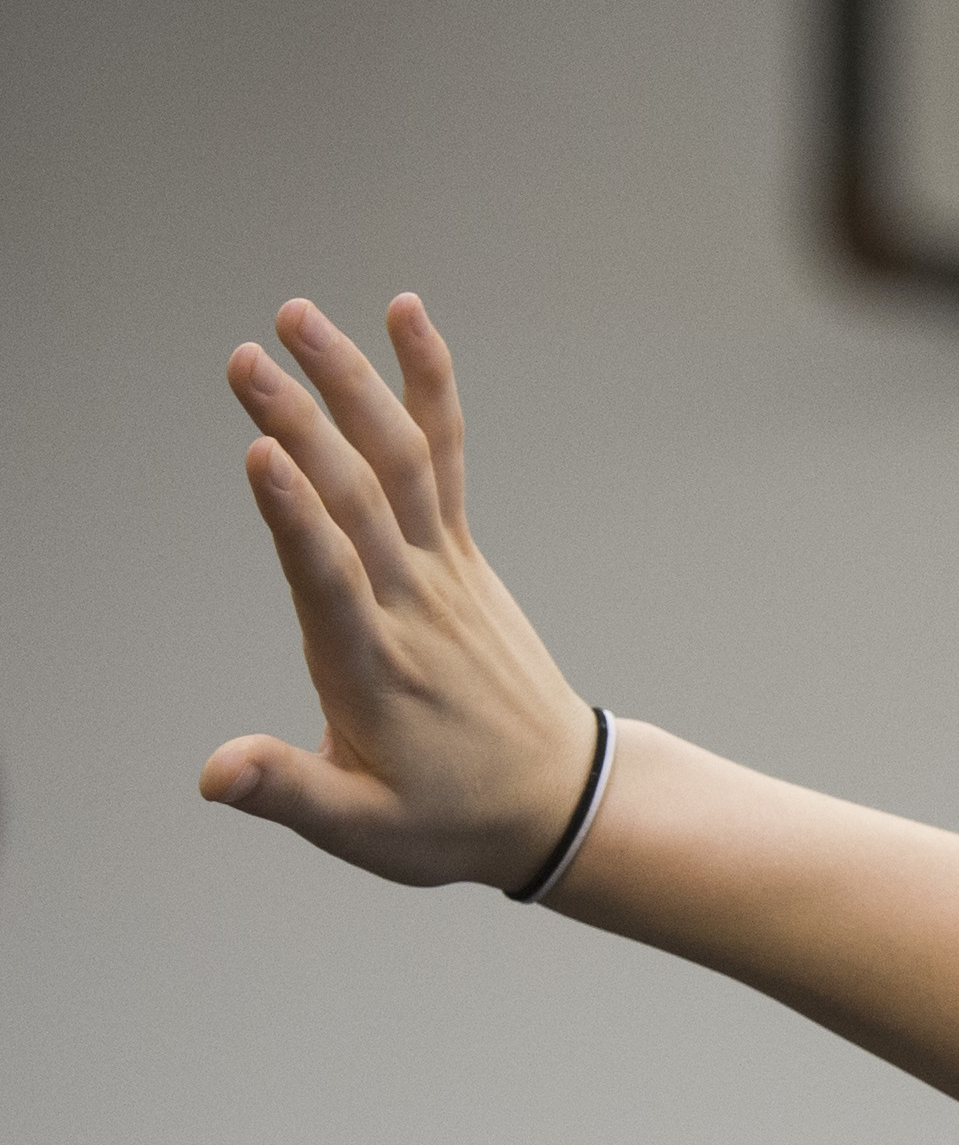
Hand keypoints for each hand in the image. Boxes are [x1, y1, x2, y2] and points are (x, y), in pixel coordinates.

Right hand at [205, 295, 602, 887]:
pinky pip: (444, 457)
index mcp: (373, 668)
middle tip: (246, 358)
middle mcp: (411, 606)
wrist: (558, 799)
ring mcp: (441, 571)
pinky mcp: (459, 554)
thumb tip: (215, 776)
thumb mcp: (365, 829)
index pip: (330, 582)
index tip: (262, 454)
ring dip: (350, 385)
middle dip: (302, 427)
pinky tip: (403, 315)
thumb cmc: (450, 818)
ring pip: (399, 462)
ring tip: (294, 315)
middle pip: (356, 504)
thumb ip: (289, 791)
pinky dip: (427, 387)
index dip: (296, 519)